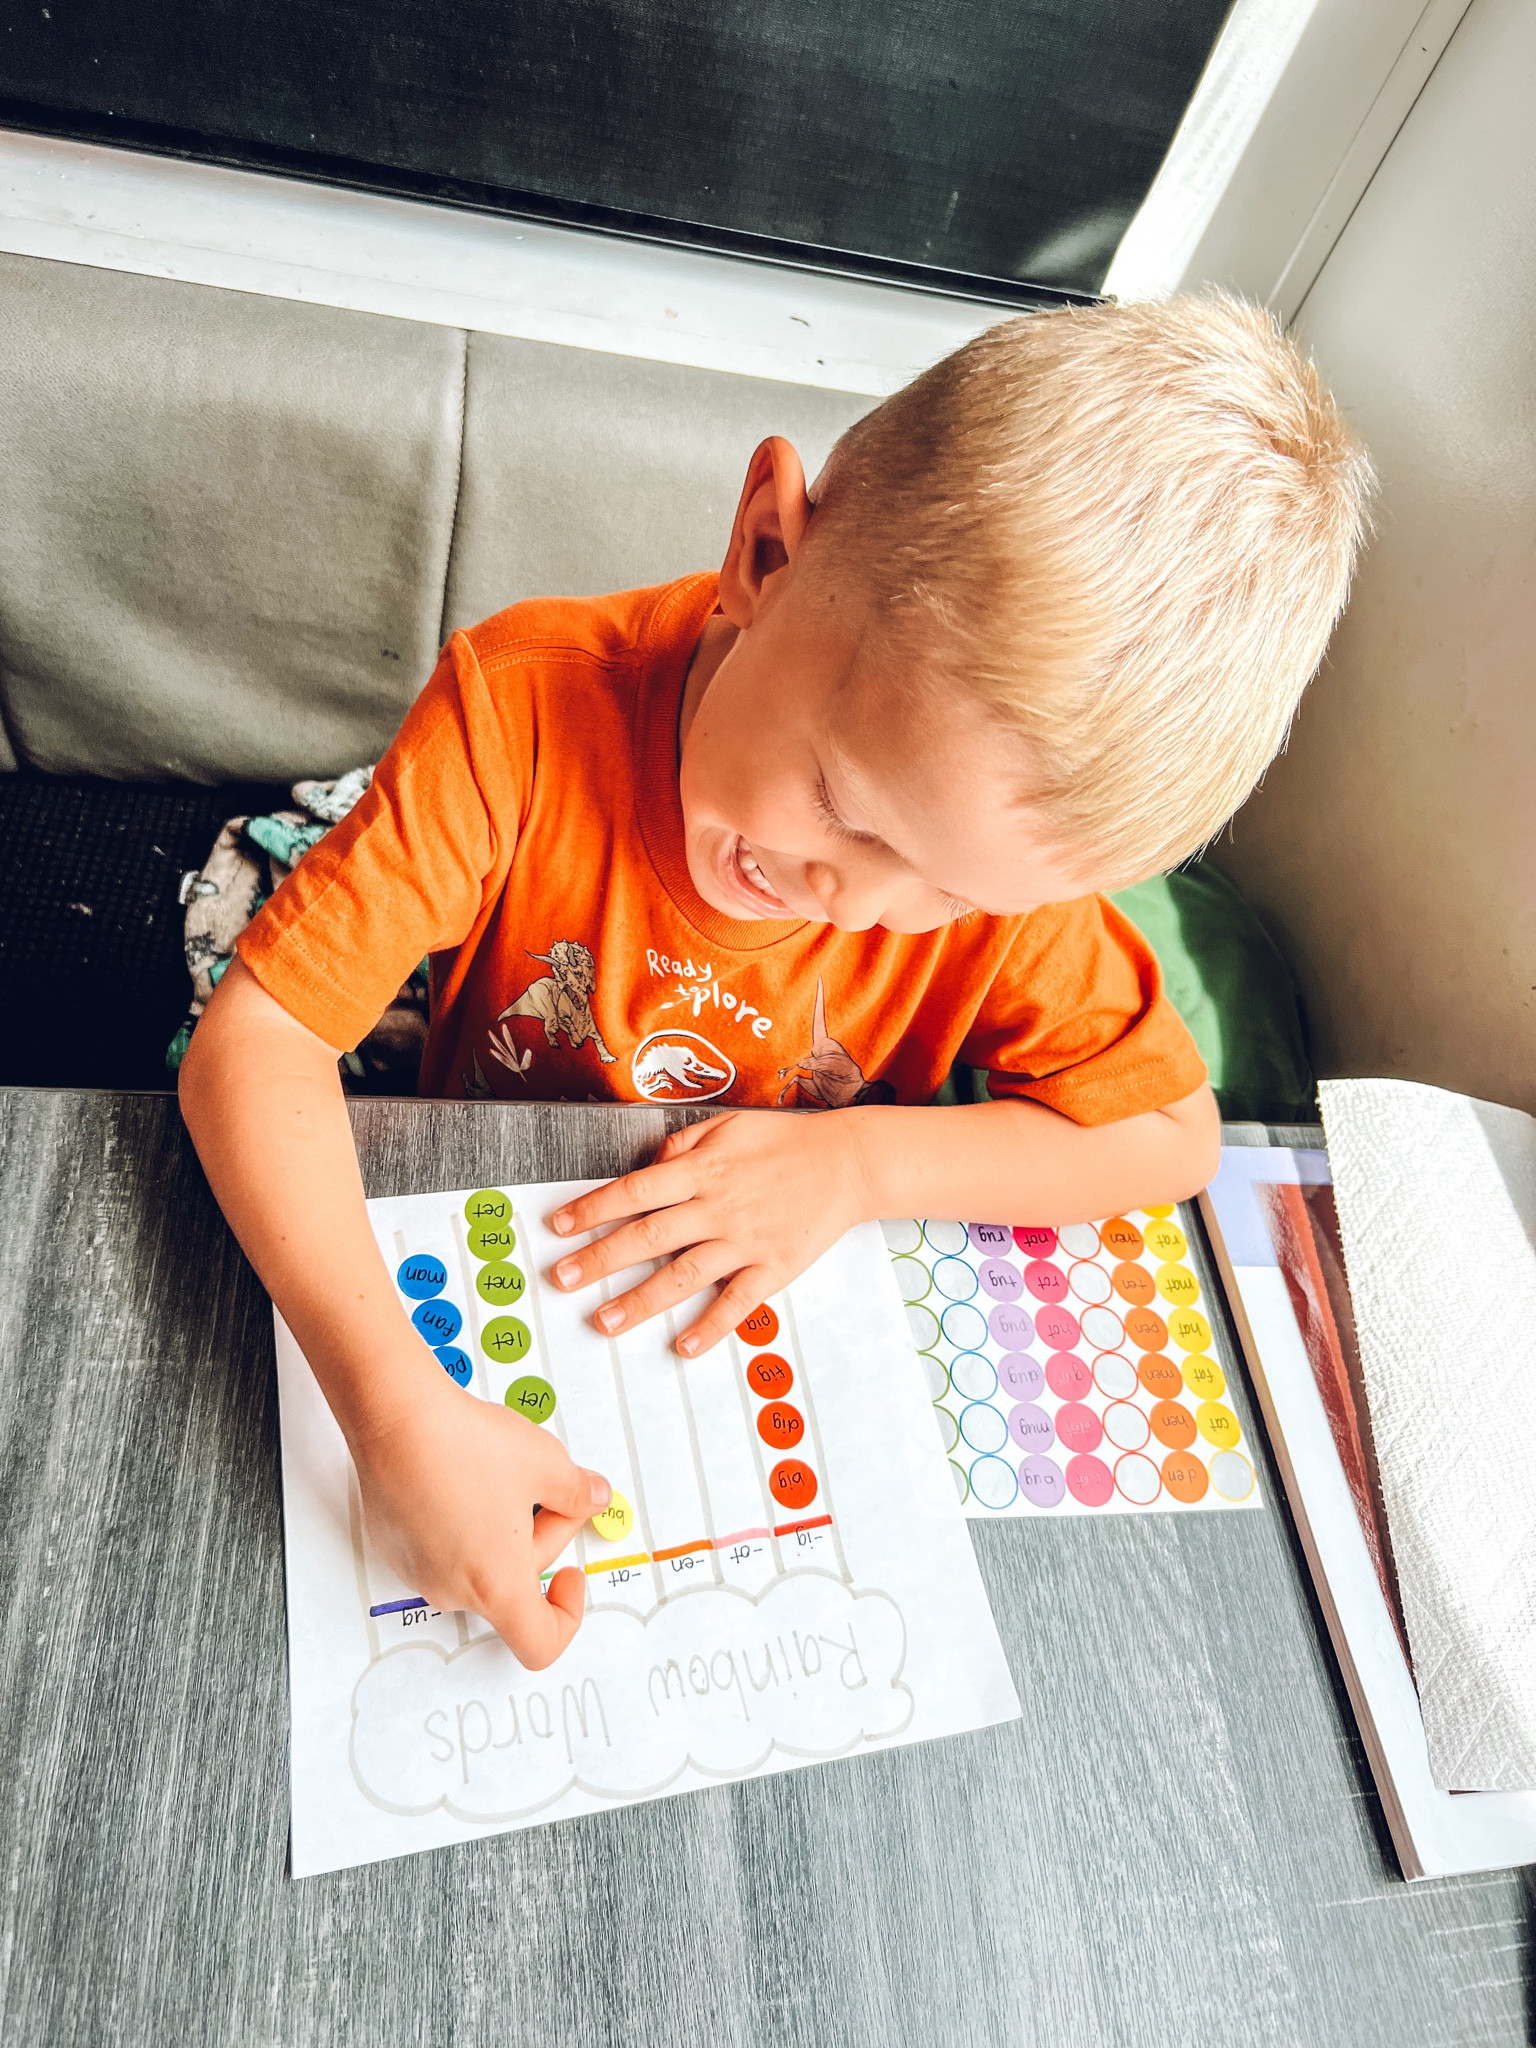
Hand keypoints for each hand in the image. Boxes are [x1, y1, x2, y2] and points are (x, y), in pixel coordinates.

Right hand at [352, 1369, 610, 1669]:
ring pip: (478, 1563)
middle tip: (547, 1485)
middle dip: (540, 1537)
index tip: (571, 1577)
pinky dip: (464, 1520)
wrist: (398, 1418)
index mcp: (496, 1586)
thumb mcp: (549, 1464)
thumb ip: (581, 1493)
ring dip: (501, 1527)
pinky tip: (466, 1472)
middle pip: (512, 1585)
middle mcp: (451, 1589)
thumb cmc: (465, 1447)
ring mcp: (417, 1570)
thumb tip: (593, 1498)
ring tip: (503, 1472)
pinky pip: (442, 1547)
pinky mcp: (395, 1545)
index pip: (540, 1643)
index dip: (567, 1615)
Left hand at [547, 1110, 870, 1354]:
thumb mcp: (727, 1127)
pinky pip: (736, 1302)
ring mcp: (744, 1241)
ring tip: (604, 1321)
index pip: (633, 1191)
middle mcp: (716, 1207)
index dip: (592, 1209)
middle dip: (599, 1259)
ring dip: (640, 1300)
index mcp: (701, 1171)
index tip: (559, 1227)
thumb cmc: (784, 1143)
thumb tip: (646, 1167)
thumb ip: (682, 1147)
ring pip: (682, 1275)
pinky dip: (710, 1326)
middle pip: (647, 1236)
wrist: (847, 1162)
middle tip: (561, 1280)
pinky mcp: (773, 1267)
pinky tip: (683, 1346)